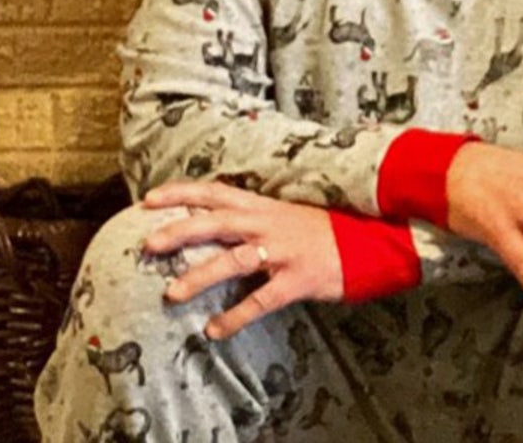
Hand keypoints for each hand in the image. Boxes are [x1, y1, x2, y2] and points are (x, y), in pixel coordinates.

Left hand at [141, 180, 343, 340]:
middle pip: (216, 222)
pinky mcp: (298, 280)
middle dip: (180, 231)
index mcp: (264, 207)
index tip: (148, 200)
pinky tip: (214, 329)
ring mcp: (283, 252)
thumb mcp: (288, 216)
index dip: (181, 194)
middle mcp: (269, 224)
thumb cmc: (326, 232)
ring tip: (171, 294)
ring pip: (233, 260)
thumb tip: (211, 228)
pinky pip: (260, 300)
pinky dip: (235, 316)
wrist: (374, 242)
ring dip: (199, 276)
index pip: (215, 192)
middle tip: (148, 243)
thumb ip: (253, 221)